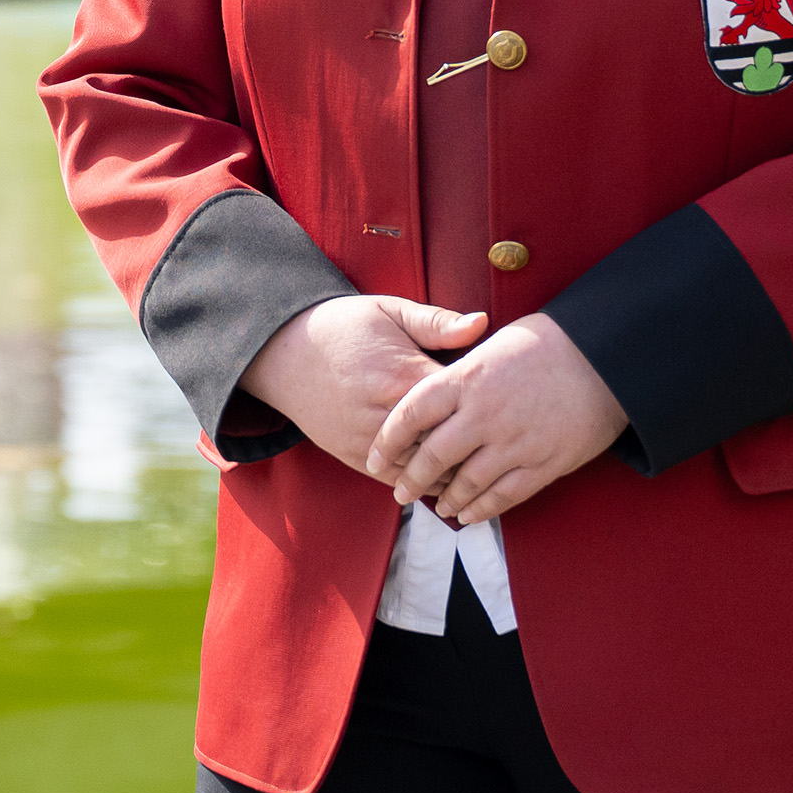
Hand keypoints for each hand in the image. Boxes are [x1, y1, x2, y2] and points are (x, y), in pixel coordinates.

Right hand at [240, 295, 489, 472]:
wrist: (283, 352)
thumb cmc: (344, 326)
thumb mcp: (390, 311)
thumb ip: (437, 322)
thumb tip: (482, 322)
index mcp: (402, 374)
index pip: (460, 402)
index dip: (487, 403)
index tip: (508, 401)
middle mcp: (386, 413)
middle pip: (448, 442)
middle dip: (477, 443)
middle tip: (508, 441)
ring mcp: (368, 439)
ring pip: (425, 469)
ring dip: (453, 469)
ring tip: (485, 465)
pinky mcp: (353, 456)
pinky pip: (397, 479)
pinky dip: (423, 481)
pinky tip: (447, 478)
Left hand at [367, 316, 626, 528]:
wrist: (608, 357)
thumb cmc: (549, 342)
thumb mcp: (495, 344)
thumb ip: (462, 372)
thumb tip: (436, 395)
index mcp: (467, 377)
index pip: (411, 413)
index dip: (388, 439)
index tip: (375, 456)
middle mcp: (484, 413)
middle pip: (433, 456)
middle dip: (411, 479)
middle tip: (400, 492)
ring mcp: (514, 442)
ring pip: (466, 483)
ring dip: (447, 500)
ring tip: (438, 507)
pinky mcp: (543, 463)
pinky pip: (503, 496)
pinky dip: (482, 509)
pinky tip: (470, 514)